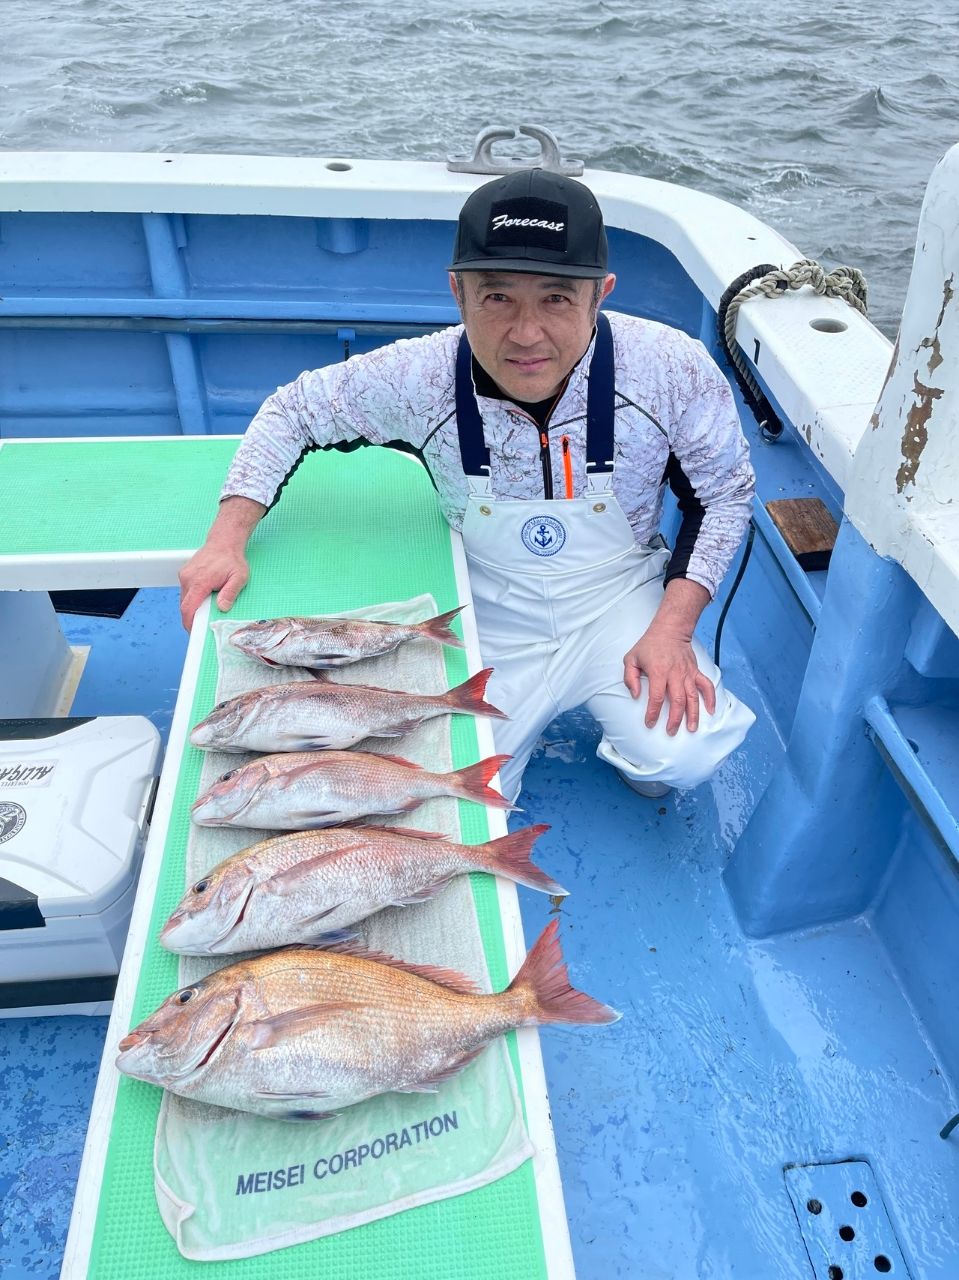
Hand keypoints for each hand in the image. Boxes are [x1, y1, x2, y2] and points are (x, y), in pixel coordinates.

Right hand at [179, 495, 264, 630]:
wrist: (224, 541)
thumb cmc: (232, 559)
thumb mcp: (239, 577)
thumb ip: (230, 593)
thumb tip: (222, 608)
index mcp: (199, 581)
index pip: (188, 608)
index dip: (189, 623)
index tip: (194, 632)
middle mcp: (188, 578)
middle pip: (184, 606)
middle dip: (191, 618)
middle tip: (203, 626)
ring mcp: (185, 575)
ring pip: (184, 599)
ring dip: (192, 608)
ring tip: (205, 611)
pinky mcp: (185, 573)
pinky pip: (186, 591)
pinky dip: (192, 599)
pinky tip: (203, 599)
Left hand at [623, 623, 715, 734]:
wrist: (670, 630)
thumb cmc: (649, 645)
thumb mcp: (631, 658)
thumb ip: (630, 678)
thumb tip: (636, 695)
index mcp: (658, 672)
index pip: (656, 697)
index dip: (653, 712)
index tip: (650, 723)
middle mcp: (675, 674)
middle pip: (677, 701)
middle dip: (675, 719)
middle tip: (671, 731)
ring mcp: (687, 673)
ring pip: (693, 697)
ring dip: (693, 714)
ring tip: (692, 729)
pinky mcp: (695, 671)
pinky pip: (706, 686)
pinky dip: (711, 698)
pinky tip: (711, 711)